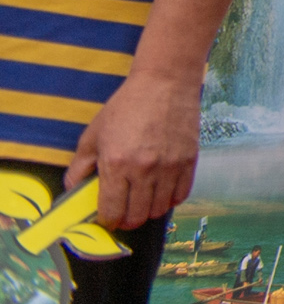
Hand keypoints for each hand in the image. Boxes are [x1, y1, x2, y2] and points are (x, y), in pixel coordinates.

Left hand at [67, 70, 196, 231]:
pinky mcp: (190, 160)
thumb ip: (79, 167)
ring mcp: (170, 166)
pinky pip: (181, 195)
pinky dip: (170, 200)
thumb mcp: (93, 135)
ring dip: (148, 211)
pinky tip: (161, 191)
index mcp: (116, 164)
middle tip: (124, 212)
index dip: (107, 221)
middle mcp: (144, 170)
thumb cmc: (126, 106)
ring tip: (142, 201)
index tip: (106, 218)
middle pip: (136, 216)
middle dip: (126, 220)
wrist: (164, 82)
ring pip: (159, 209)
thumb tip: (73, 190)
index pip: (111, 212)